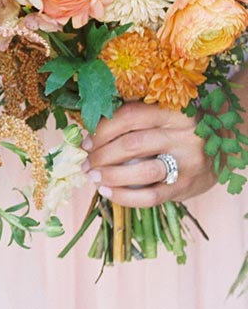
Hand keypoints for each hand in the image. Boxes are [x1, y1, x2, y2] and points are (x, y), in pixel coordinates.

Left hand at [83, 101, 215, 206]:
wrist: (223, 149)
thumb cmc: (180, 132)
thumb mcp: (164, 117)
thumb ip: (135, 121)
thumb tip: (89, 136)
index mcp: (173, 112)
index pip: (130, 116)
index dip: (102, 129)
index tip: (86, 142)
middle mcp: (183, 135)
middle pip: (132, 143)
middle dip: (101, 154)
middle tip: (86, 163)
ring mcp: (187, 162)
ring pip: (141, 171)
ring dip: (110, 175)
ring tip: (93, 176)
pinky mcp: (187, 186)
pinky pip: (151, 196)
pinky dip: (124, 196)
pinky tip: (107, 192)